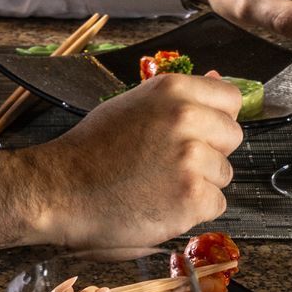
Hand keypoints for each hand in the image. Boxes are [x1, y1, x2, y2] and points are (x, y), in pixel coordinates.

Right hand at [0, 68, 243, 251]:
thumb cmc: (92, 150)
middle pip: (232, 136)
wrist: (59, 190)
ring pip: (224, 174)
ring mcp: (190, 158)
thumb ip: (178, 97)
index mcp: (172, 90)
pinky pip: (216, 204)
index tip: (198, 134)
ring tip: (159, 186)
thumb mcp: (132, 105)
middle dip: (210, 152)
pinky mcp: (191, 197)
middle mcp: (186, 118)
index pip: (230, 98)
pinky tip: (161, 206)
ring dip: (200, 184)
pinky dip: (193, 212)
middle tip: (170, 165)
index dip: (215, 119)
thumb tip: (220, 79)